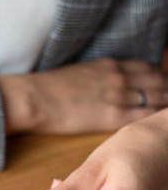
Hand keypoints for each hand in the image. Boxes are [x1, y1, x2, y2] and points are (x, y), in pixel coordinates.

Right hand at [0, 58, 167, 134]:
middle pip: (156, 81)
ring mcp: (118, 96)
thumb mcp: (76, 72)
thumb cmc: (47, 89)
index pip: (145, 68)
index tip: (164, 82)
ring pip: (155, 97)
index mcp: (109, 65)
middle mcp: (118, 77)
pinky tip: (161, 124)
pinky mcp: (111, 117)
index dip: (158, 75)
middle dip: (167, 88)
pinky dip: (156, 117)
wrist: (35, 98)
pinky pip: (144, 116)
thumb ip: (94, 76)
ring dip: (166, 102)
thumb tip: (98, 85)